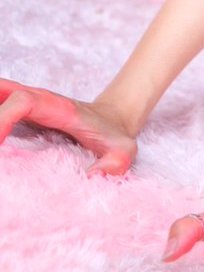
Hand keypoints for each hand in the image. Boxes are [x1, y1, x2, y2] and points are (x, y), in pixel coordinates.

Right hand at [0, 79, 137, 176]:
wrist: (111, 120)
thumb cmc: (112, 136)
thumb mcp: (123, 151)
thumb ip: (116, 163)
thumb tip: (94, 177)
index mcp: (58, 107)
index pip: (23, 101)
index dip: (3, 117)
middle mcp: (38, 100)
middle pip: (2, 94)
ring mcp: (27, 103)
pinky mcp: (20, 111)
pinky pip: (0, 106)